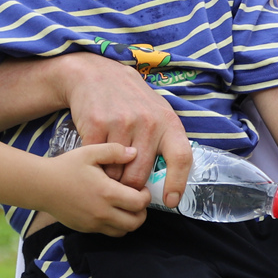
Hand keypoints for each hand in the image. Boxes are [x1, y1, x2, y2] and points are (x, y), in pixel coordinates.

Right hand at [41, 143, 150, 235]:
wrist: (41, 186)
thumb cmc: (66, 167)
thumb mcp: (90, 152)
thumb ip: (114, 151)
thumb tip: (135, 152)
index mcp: (107, 193)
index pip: (140, 203)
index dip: (146, 196)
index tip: (141, 188)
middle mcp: (103, 212)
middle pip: (135, 222)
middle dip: (142, 212)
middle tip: (137, 199)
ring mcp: (93, 223)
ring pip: (123, 231)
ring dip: (130, 221)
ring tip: (125, 206)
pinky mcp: (85, 229)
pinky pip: (108, 232)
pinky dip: (115, 225)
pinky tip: (110, 210)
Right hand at [51, 53, 191, 197]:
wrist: (97, 75)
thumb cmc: (132, 100)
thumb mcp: (158, 113)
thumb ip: (166, 141)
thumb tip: (172, 180)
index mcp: (168, 122)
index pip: (181, 157)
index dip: (177, 183)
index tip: (170, 202)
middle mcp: (148, 123)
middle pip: (139, 175)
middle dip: (131, 188)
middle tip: (125, 187)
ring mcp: (122, 123)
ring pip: (117, 172)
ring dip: (112, 179)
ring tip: (110, 171)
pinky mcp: (97, 125)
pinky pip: (97, 161)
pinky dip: (97, 167)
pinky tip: (97, 160)